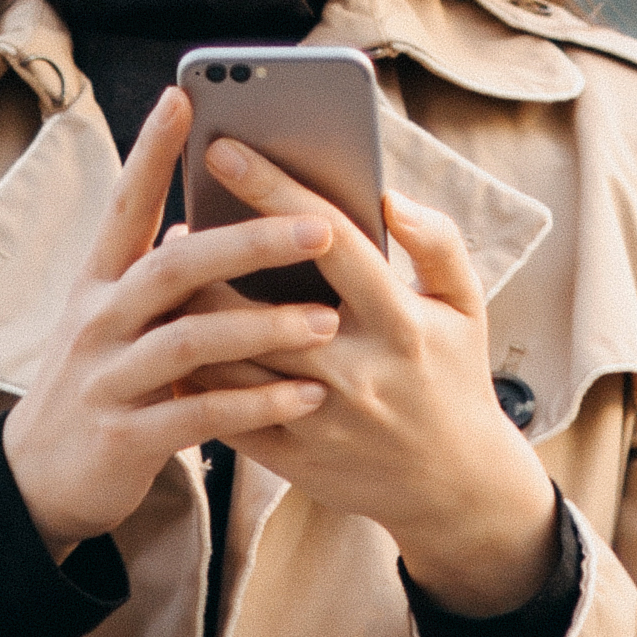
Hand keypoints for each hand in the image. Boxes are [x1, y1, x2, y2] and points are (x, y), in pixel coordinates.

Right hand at [3, 89, 342, 550]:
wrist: (39, 479)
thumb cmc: (99, 383)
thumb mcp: (114, 319)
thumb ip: (156, 277)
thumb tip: (199, 219)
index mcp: (98, 283)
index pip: (125, 204)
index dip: (151, 151)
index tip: (183, 96)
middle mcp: (98, 321)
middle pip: (173, 266)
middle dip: (249, 242)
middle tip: (321, 226)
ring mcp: (107, 379)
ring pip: (190, 341)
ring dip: (264, 327)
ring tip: (329, 319)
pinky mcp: (124, 436)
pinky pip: (199, 414)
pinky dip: (256, 402)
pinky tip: (308, 393)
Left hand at [196, 139, 557, 621]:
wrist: (456, 487)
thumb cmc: (454, 377)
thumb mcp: (467, 307)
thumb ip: (438, 243)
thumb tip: (389, 195)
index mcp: (400, 323)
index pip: (331, 242)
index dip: (273, 191)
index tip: (224, 148)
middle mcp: (357, 373)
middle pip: (258, 308)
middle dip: (210, 260)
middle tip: (180, 224)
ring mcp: (320, 422)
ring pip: (229, 363)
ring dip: (190, 315)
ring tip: (169, 274)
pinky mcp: (292, 459)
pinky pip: (224, 413)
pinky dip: (191, 373)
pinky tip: (174, 336)